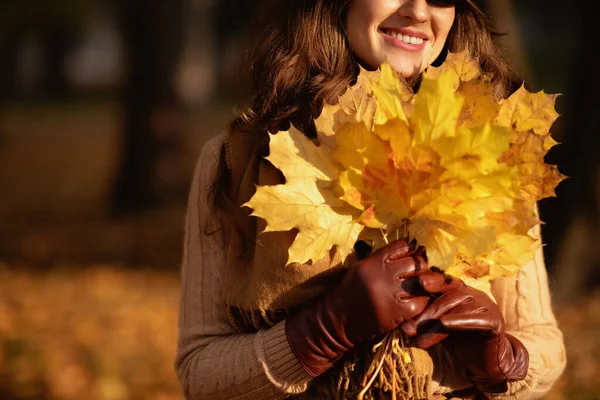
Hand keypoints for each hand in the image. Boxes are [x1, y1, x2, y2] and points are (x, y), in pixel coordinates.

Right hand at [285, 239, 439, 376]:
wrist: (335, 320)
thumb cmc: (348, 292)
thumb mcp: (361, 268)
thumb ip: (381, 259)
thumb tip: (408, 249)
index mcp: (374, 262)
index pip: (402, 246)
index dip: (413, 248)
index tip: (417, 251)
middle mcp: (383, 275)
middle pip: (416, 264)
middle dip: (423, 266)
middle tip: (423, 270)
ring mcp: (391, 294)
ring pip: (422, 282)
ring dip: (426, 283)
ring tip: (425, 284)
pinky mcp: (396, 313)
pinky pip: (420, 303)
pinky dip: (422, 301)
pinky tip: (417, 300)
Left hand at [401, 272, 528, 392]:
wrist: (486, 362)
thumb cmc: (460, 342)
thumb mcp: (439, 329)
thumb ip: (425, 323)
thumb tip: (403, 327)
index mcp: (461, 290)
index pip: (443, 282)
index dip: (428, 282)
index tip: (411, 285)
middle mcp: (474, 294)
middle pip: (448, 297)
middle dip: (426, 313)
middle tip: (408, 329)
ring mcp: (486, 305)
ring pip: (458, 309)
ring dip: (436, 324)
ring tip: (419, 338)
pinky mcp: (494, 321)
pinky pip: (476, 318)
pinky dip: (459, 320)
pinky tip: (445, 324)